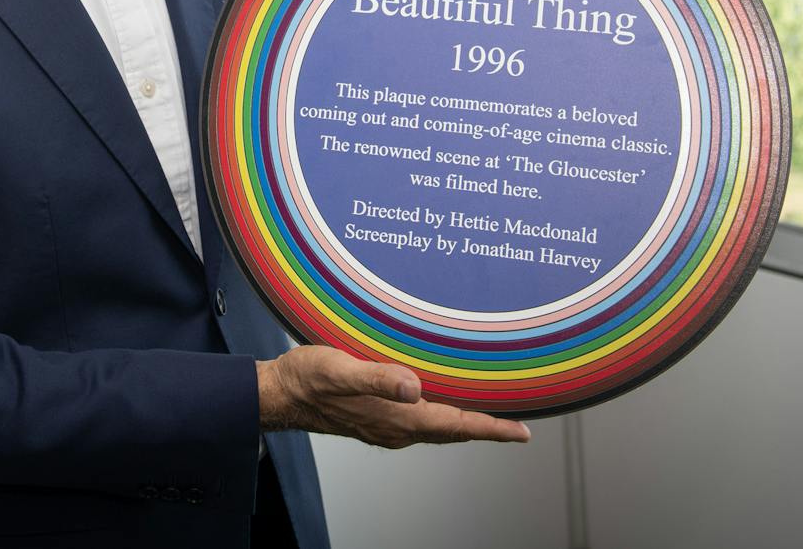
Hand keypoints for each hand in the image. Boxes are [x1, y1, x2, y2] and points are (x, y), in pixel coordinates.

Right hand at [257, 345, 531, 448]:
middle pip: (453, 432)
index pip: (456, 425)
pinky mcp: (376, 419)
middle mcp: (396, 428)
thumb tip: (414, 387)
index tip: (522, 432)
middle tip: (516, 427)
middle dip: (486, 429)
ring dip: (464, 424)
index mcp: (396, 419)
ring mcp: (386, 427)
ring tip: (488, 416)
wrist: (280, 393)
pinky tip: (440, 403)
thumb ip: (377, 378)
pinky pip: (420, 423)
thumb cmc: (307, 378)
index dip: (491, 428)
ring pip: (438, 429)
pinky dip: (441, 417)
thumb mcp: (340, 370)